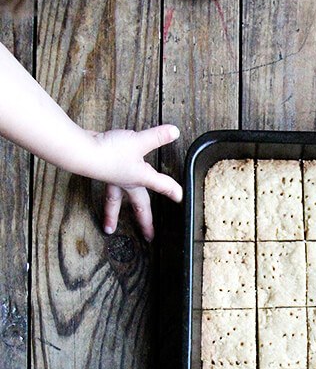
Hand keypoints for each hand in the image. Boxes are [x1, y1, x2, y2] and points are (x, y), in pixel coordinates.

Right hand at [90, 124, 182, 241]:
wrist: (82, 152)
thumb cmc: (109, 152)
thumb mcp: (138, 142)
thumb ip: (157, 137)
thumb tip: (174, 132)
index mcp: (139, 178)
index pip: (161, 185)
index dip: (172, 191)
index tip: (179, 198)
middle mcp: (126, 183)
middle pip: (138, 206)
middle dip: (144, 222)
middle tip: (148, 236)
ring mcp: (113, 180)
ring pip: (114, 202)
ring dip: (112, 215)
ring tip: (109, 228)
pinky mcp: (101, 172)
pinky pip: (107, 188)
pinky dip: (106, 195)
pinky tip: (106, 187)